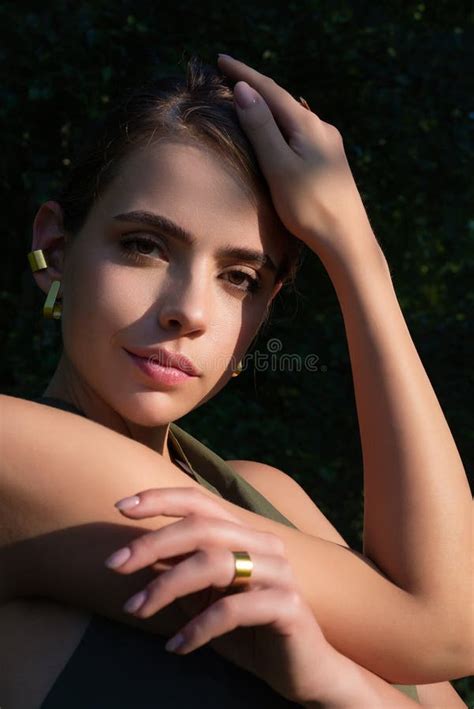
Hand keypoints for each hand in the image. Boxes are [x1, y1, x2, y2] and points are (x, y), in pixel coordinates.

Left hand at [104, 487, 338, 704]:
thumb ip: (183, 572)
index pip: (200, 502)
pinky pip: (233, 610)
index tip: (120, 506)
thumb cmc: (249, 630)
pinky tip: (175, 647)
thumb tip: (137, 554)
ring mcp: (279, 573)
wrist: (304, 670)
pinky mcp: (287, 606)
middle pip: (202, 528)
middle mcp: (264, 545)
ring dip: (166, 585)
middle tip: (113, 564)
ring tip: (135, 609)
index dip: (160, 499)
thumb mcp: (207, 598)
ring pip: (214, 563)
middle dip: (152, 543)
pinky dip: (197, 627)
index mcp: (245, 535)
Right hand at [217, 54, 377, 260]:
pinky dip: (281, 124)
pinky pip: (300, 132)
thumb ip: (261, 128)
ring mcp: (328, 145)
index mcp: (307, 125)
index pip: (270, 90)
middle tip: (229, 74)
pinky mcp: (330, 163)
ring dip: (269, 105)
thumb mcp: (279, 166)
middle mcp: (321, 128)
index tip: (220, 59)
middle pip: (282, 100)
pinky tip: (281, 129)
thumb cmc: (311, 207)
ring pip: (292, 116)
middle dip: (255, 86)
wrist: (347, 240)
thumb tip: (245, 90)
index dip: (244, 73)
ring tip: (249, 98)